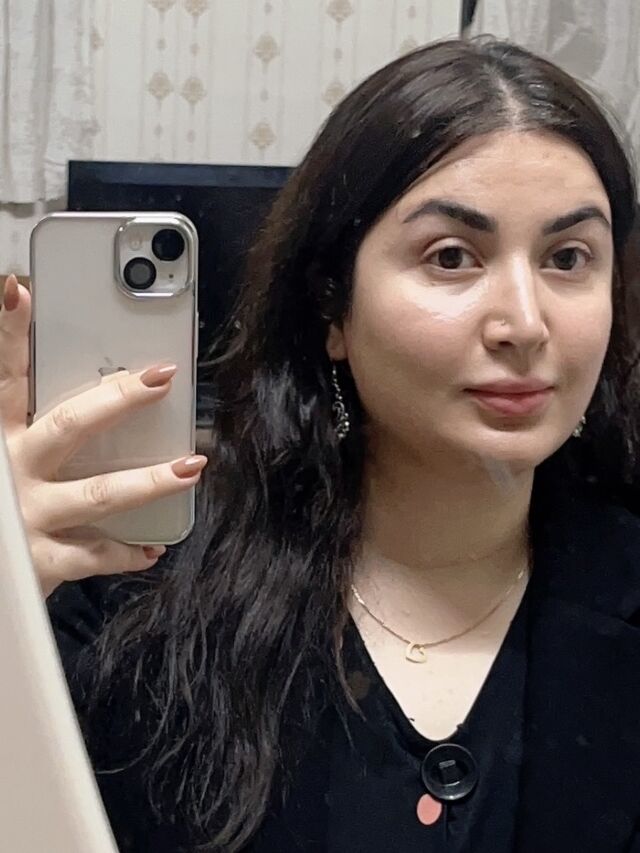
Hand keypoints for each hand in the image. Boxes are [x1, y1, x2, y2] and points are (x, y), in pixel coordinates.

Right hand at [0, 274, 207, 597]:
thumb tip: (99, 394)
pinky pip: (96, 553)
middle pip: (68, 425)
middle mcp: (14, 470)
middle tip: (160, 378)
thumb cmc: (5, 505)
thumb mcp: (10, 456)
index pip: (7, 376)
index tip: (18, 290)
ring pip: (97, 492)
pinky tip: (152, 547)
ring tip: (190, 466)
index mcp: (1, 438)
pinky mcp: (42, 559)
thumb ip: (37, 426)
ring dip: (149, 480)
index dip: (9, 333)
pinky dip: (128, 551)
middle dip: (117, 400)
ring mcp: (29, 515)